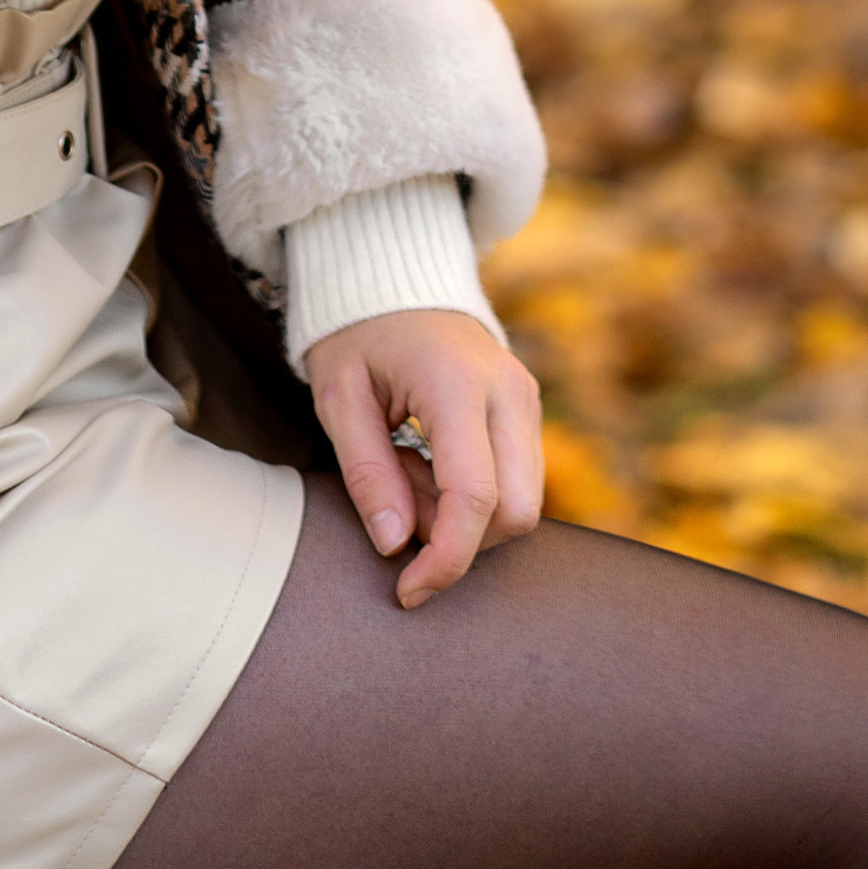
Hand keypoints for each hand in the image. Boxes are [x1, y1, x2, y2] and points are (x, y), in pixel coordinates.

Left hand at [302, 308, 545, 607]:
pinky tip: (432, 465)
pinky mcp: (528, 408)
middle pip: (515, 512)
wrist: (392, 277)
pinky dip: (478, 498)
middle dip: (458, 539)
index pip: (475, 498)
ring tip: (408, 472)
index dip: (445, 560)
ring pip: (525, 503)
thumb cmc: (358, 334)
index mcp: (456, 382)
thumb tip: (396, 547)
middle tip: (398, 502)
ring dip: (466, 518)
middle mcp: (508, 389)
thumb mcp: (339, 397)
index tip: (407, 591)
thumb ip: (367, 472)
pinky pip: (520, 482)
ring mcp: (526, 397)